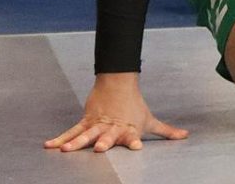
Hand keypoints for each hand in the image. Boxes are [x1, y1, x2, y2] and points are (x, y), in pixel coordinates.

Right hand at [44, 72, 188, 152]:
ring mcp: (98, 124)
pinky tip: (49, 146)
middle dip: (104, 141)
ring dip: (77, 142)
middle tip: (100, 148)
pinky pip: (72, 131)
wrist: (118, 83)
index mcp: (129, 129)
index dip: (134, 141)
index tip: (137, 147)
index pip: (133, 136)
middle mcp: (113, 128)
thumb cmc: (135, 106)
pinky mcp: (86, 120)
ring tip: (67, 150)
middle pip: (108, 136)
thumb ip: (166, 131)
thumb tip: (185, 136)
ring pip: (86, 134)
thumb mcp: (150, 120)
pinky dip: (61, 138)